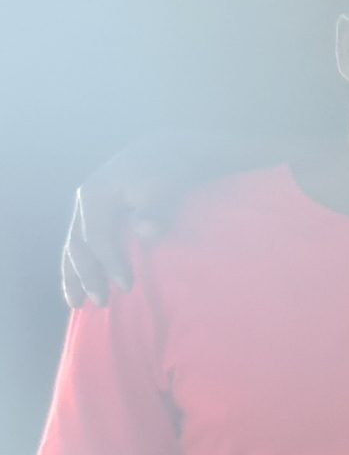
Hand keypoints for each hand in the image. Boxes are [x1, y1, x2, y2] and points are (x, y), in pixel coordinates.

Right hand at [61, 145, 193, 306]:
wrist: (168, 151)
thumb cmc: (167, 169)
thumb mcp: (163, 185)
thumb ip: (153, 210)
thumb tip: (144, 231)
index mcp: (94, 195)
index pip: (97, 239)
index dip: (110, 264)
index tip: (127, 286)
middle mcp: (84, 202)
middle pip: (77, 246)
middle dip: (86, 277)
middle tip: (100, 303)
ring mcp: (88, 208)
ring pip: (74, 247)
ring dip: (75, 275)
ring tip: (77, 303)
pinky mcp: (97, 215)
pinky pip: (84, 244)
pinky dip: (82, 265)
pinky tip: (84, 284)